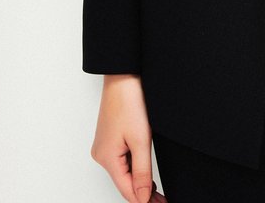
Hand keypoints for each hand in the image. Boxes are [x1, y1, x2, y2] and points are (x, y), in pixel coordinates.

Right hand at [91, 74, 160, 202]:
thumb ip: (141, 171)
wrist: (123, 76)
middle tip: (163, 200)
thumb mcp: (141, 140)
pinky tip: (145, 174)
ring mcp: (104, 146)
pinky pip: (121, 161)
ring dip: (139, 182)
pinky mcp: (109, 139)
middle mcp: (101, 155)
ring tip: (158, 193)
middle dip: (143, 194)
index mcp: (107, 158)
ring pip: (123, 172)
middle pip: (124, 183)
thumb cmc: (129, 101)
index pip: (127, 190)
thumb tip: (142, 198)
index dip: (145, 201)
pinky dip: (133, 168)